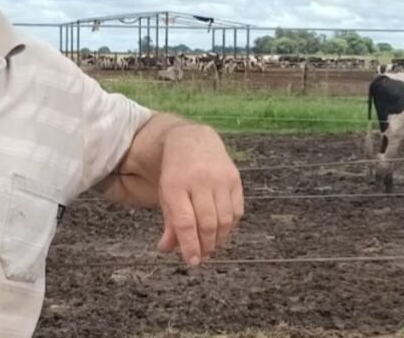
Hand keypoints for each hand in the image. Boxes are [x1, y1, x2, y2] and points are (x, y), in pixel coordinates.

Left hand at [155, 125, 243, 266]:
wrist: (193, 141)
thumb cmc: (176, 174)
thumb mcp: (166, 195)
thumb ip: (169, 223)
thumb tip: (168, 249)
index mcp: (175, 185)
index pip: (185, 222)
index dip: (190, 245)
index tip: (193, 261)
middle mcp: (199, 180)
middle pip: (207, 223)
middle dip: (205, 245)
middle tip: (202, 256)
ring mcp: (219, 178)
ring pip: (224, 219)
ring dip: (219, 239)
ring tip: (211, 246)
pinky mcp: (235, 178)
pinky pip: (237, 211)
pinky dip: (230, 226)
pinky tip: (222, 230)